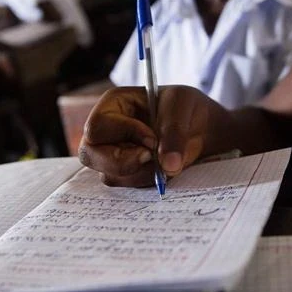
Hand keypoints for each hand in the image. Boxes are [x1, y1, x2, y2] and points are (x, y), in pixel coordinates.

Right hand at [79, 85, 226, 186]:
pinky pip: (127, 186)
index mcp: (113, 105)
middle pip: (89, 154)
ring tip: (166, 160)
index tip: (153, 138)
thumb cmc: (186, 107)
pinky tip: (164, 168)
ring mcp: (113, 155)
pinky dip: (148, 181)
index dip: (123, 134)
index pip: (98, 126)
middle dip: (121, 162)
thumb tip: (168, 166)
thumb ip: (174, 132)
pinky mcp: (126, 174)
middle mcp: (106, 131)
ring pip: (109, 175)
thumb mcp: (182, 106)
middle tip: (150, 158)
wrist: (201, 129)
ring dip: (141, 173)